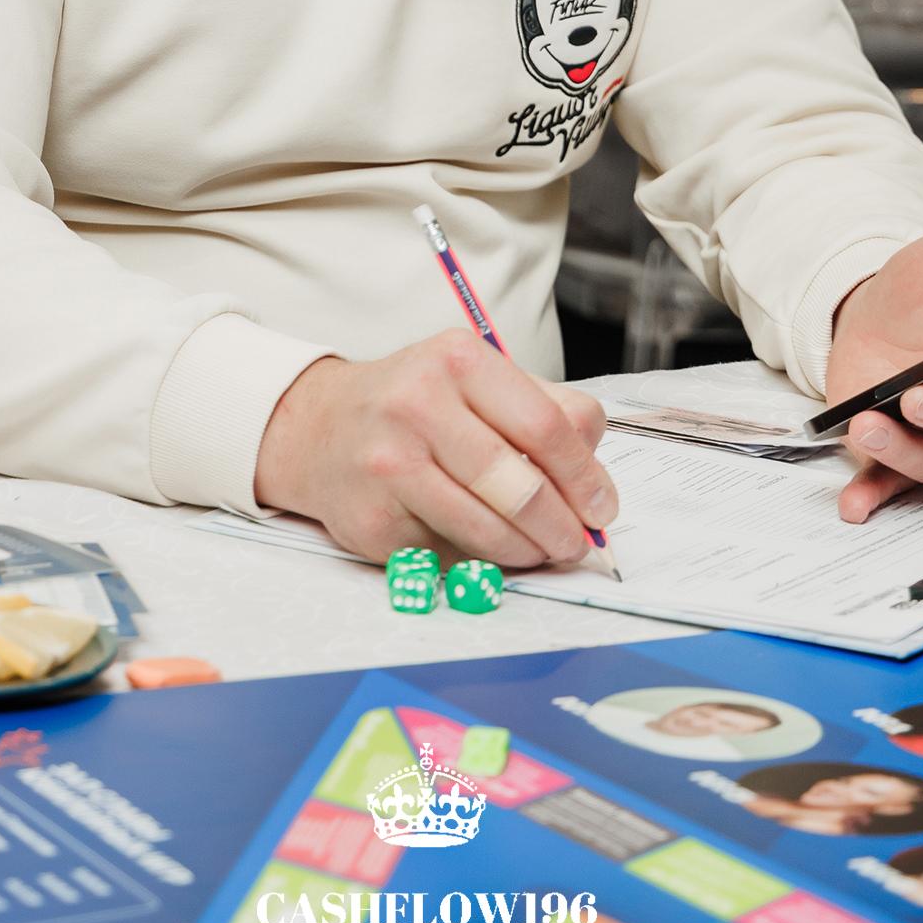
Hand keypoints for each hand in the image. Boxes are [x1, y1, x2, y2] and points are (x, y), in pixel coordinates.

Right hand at [254, 331, 616, 568]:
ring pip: (485, 530)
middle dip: (560, 526)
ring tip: (538, 550)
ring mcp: (389, 465)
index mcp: (458, 360)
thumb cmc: (418, 404)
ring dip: (525, 552)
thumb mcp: (478, 380)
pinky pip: (446, 556)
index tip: (602, 505)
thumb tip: (596, 476)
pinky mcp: (371, 521)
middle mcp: (418, 405)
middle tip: (577, 542)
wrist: (321, 428)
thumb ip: (546, 410)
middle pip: (518, 485)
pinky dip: (476, 562)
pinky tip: (481, 547)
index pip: (544, 425)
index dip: (583, 475)